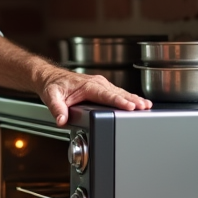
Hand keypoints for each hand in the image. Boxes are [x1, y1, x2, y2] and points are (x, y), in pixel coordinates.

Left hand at [0, 34, 151, 125]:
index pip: (106, 95)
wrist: (50, 78)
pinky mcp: (102, 88)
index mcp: (87, 85)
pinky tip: (139, 103)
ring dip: (134, 98)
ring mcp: (101, 84)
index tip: (130, 106)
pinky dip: (129, 97)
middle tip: (145, 107)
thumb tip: (61, 119)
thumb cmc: (52, 86)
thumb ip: (56, 109)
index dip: (118, 101)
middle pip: (117, 93)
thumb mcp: (50, 97)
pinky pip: (118, 92)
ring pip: (120, 92)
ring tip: (147, 106)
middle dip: (132, 100)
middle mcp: (96, 83)